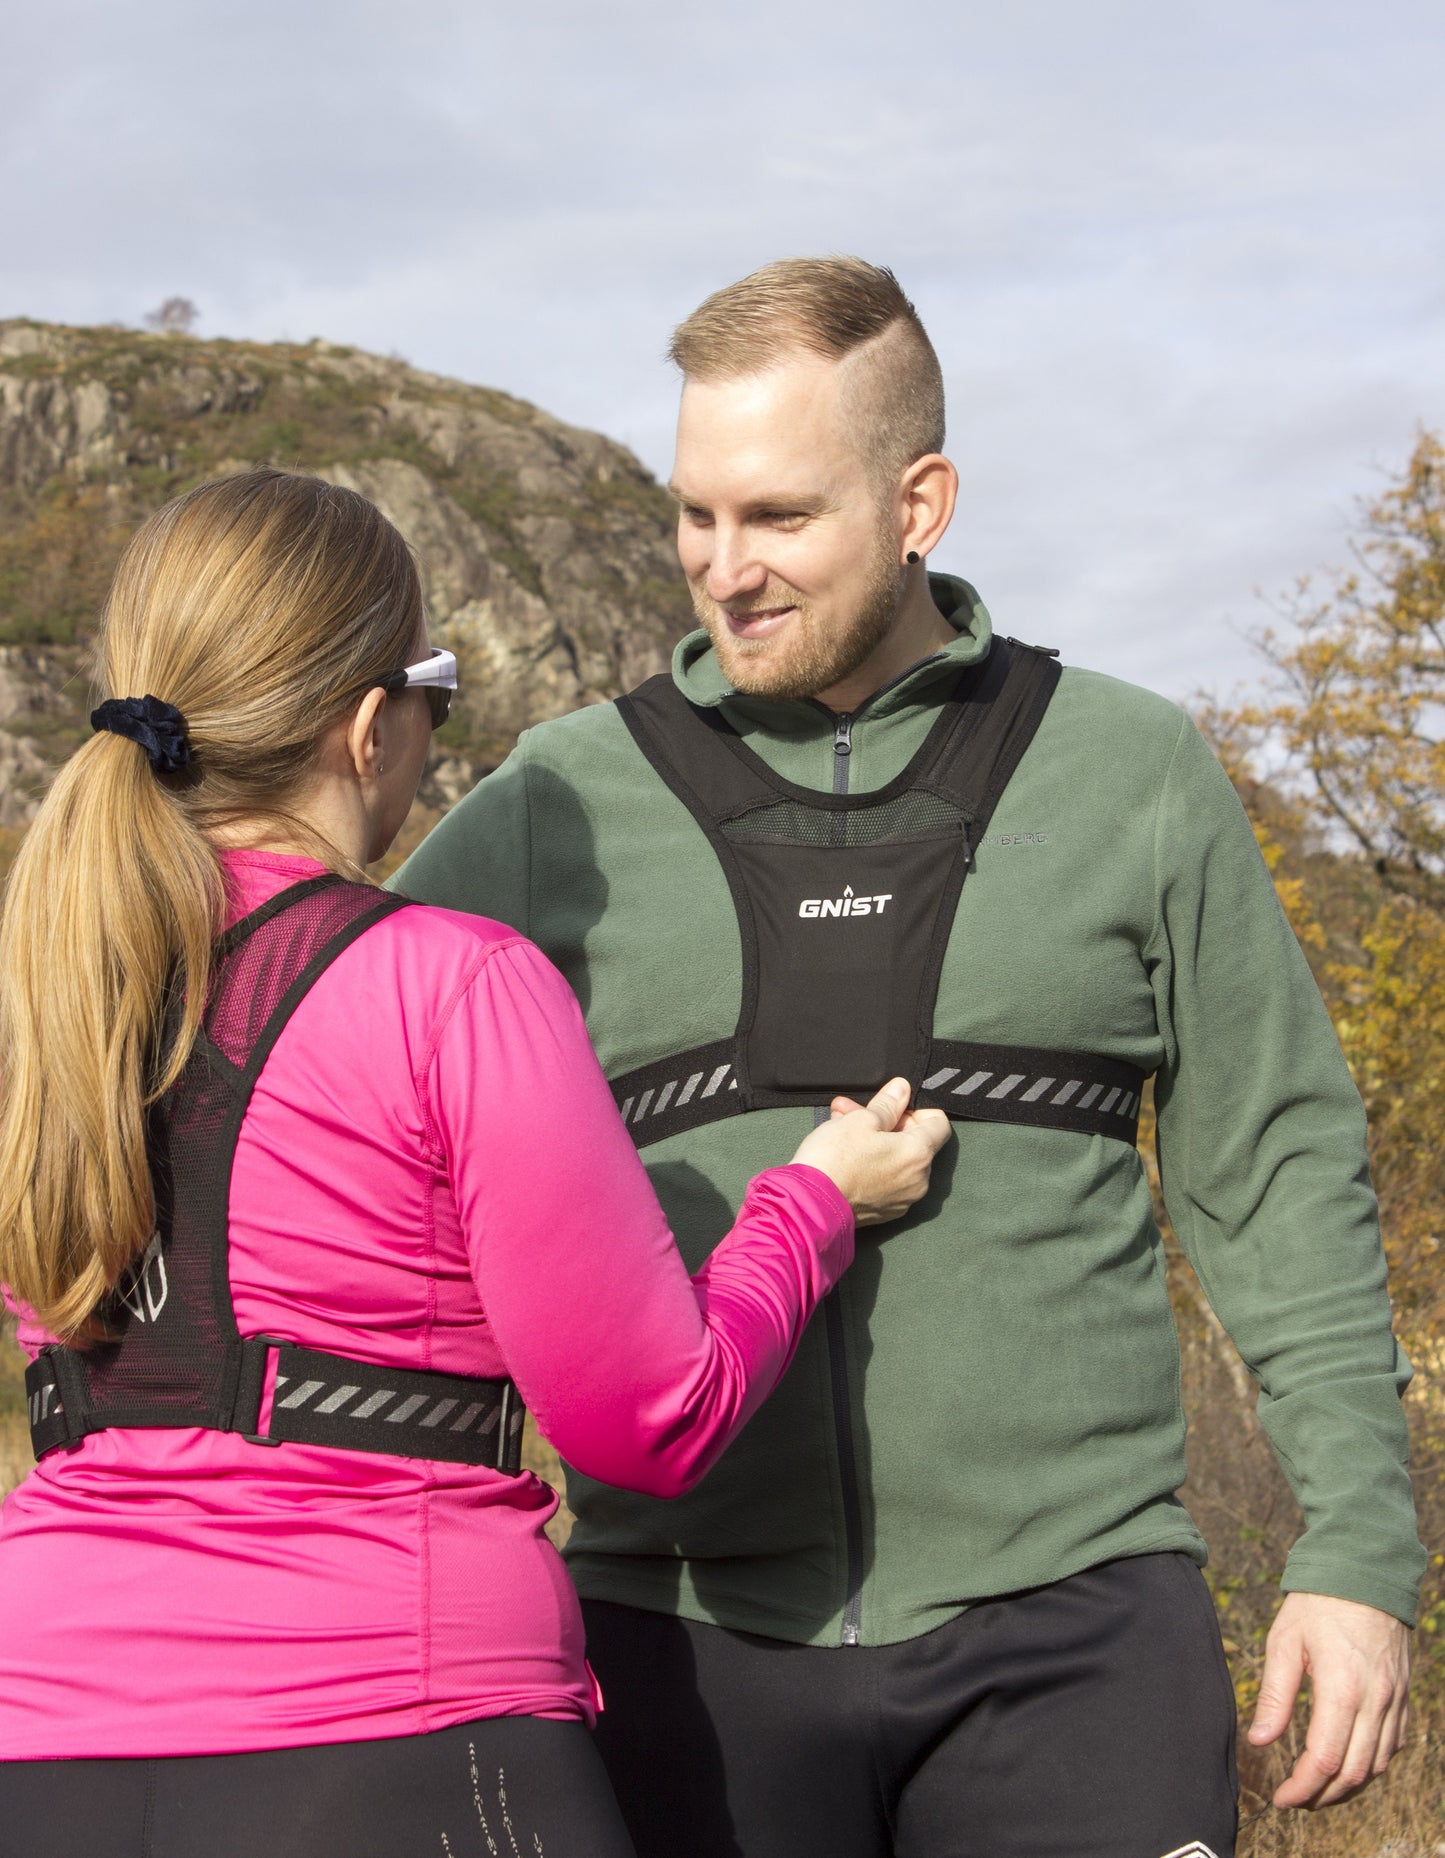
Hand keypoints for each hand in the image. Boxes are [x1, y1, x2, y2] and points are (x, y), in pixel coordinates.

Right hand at [791, 1079, 950, 1225]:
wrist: (809, 1206)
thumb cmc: (835, 1159)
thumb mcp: (861, 1120)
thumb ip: (887, 1104)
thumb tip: (902, 1089)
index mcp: (918, 1154)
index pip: (939, 1124)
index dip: (918, 1109)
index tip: (893, 1106)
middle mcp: (918, 1180)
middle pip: (913, 1142)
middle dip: (885, 1122)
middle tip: (854, 1110)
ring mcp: (902, 1200)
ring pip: (895, 1160)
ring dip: (874, 1140)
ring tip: (840, 1125)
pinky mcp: (884, 1212)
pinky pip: (886, 1179)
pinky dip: (871, 1163)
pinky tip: (844, 1151)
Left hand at [1248, 1591, 1411, 1807]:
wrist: (1363, 1572)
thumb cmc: (1317, 1604)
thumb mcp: (1284, 1641)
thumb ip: (1275, 1695)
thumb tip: (1259, 1742)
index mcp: (1342, 1688)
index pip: (1324, 1759)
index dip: (1302, 1787)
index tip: (1281, 1798)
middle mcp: (1375, 1700)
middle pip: (1354, 1773)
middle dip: (1323, 1796)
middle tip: (1296, 1800)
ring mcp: (1394, 1700)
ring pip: (1378, 1766)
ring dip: (1349, 1788)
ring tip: (1318, 1790)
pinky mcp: (1403, 1696)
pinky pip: (1393, 1746)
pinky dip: (1372, 1766)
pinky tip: (1348, 1765)